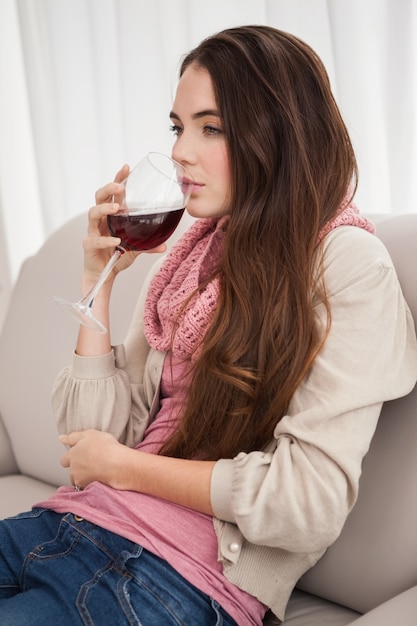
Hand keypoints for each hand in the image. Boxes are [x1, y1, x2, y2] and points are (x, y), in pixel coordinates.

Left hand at [60, 429, 127, 489]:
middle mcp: (73, 468)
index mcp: (72, 454)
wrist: (117, 464)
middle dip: (76, 468)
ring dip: (82, 477)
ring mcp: (79, 479)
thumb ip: (74, 437)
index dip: (71, 457)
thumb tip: (61, 438)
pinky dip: (90, 483)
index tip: (80, 455)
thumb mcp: (90, 434)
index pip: (64, 459)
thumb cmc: (106, 448)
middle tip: (90, 463)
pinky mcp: (87, 487)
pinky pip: (85, 487)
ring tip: (95, 471)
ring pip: (77, 479)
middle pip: (70, 471)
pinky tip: (98, 478)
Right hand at [83, 165, 165, 287]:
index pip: (113, 193)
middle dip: (108, 188)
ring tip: (116, 207)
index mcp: (111, 216)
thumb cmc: (117, 255)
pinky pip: (95, 239)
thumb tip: (165, 245)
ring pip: (93, 213)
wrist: (103, 274)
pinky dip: (105, 239)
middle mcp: (101, 221)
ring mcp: (93, 231)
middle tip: (120, 186)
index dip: (118, 179)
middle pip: (99, 197)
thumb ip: (149, 245)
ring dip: (104, 208)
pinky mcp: (89, 245)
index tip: (127, 168)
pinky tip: (116, 240)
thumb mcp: (136, 248)